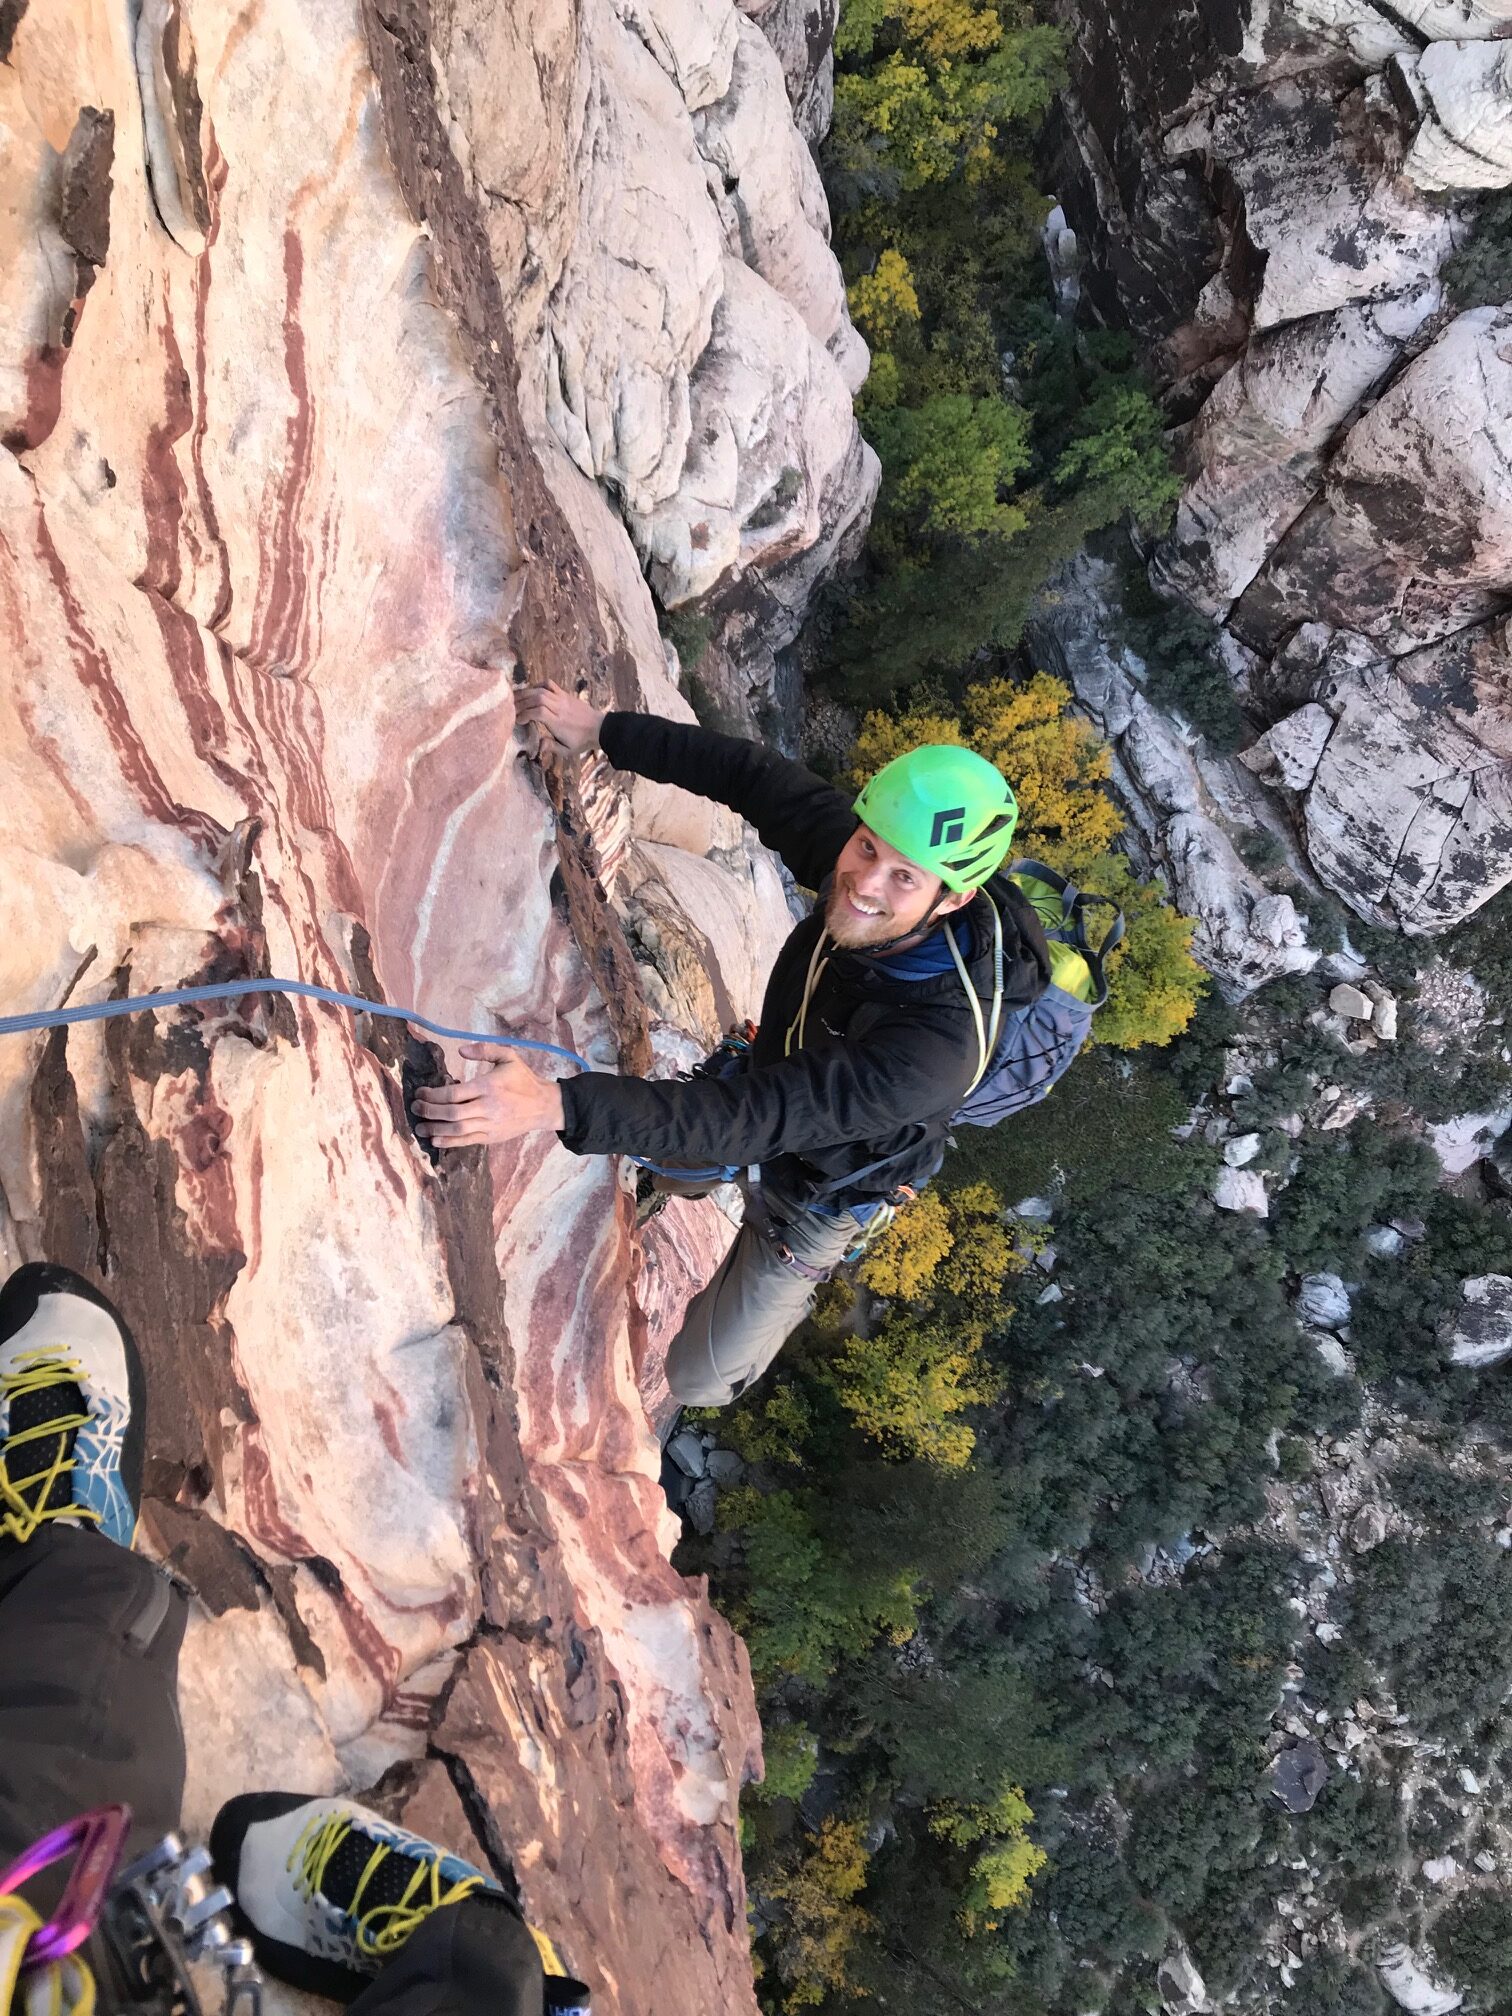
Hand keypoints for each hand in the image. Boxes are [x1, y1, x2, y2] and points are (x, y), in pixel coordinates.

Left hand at [412, 1044, 565, 1147]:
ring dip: (435, 1129)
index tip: (421, 1092)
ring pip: (457, 1129)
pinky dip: (449, 1142)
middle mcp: (487, 1107)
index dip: (433, 1095)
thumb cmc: (523, 1079)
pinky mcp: (491, 1137)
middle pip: (452, 1112)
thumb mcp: (509, 1057)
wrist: (544, 1105)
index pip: (454, 1093)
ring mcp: (489, 1125)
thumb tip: (461, 1050)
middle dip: (429, 1111)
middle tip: (415, 1108)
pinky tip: (435, 1140)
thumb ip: (485, 1049)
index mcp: (488, 1086)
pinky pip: (467, 1141)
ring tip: (420, 1127)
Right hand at [514, 678, 605, 758]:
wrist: (600, 728)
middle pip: (537, 698)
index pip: (538, 712)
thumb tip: (538, 746)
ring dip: (526, 693)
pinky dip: (538, 685)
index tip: (517, 720)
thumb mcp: (567, 751)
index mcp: (558, 722)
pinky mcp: (564, 693)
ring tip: (515, 699)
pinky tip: (531, 691)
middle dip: (521, 702)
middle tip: (510, 708)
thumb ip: (552, 748)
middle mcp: (559, 707)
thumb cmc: (581, 741)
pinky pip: (549, 684)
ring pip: (541, 690)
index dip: (525, 714)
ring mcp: (562, 698)